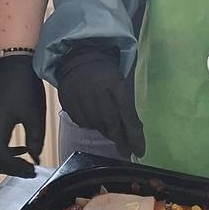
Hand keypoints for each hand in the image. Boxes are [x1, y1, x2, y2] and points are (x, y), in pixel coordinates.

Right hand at [0, 55, 44, 177]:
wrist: (11, 65)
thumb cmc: (23, 86)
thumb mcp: (34, 114)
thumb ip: (35, 139)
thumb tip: (35, 158)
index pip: (1, 159)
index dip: (16, 169)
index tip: (32, 171)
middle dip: (7, 169)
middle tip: (27, 171)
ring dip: (1, 162)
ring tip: (22, 163)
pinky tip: (17, 149)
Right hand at [57, 43, 144, 160]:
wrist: (79, 57)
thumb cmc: (106, 73)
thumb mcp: (120, 82)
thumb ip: (127, 104)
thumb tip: (135, 132)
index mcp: (115, 84)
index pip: (127, 114)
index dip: (134, 135)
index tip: (139, 152)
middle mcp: (97, 91)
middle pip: (111, 123)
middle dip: (120, 140)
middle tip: (126, 151)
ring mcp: (81, 97)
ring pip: (96, 125)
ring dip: (105, 132)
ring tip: (110, 132)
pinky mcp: (68, 101)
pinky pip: (82, 122)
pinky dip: (90, 125)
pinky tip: (94, 120)